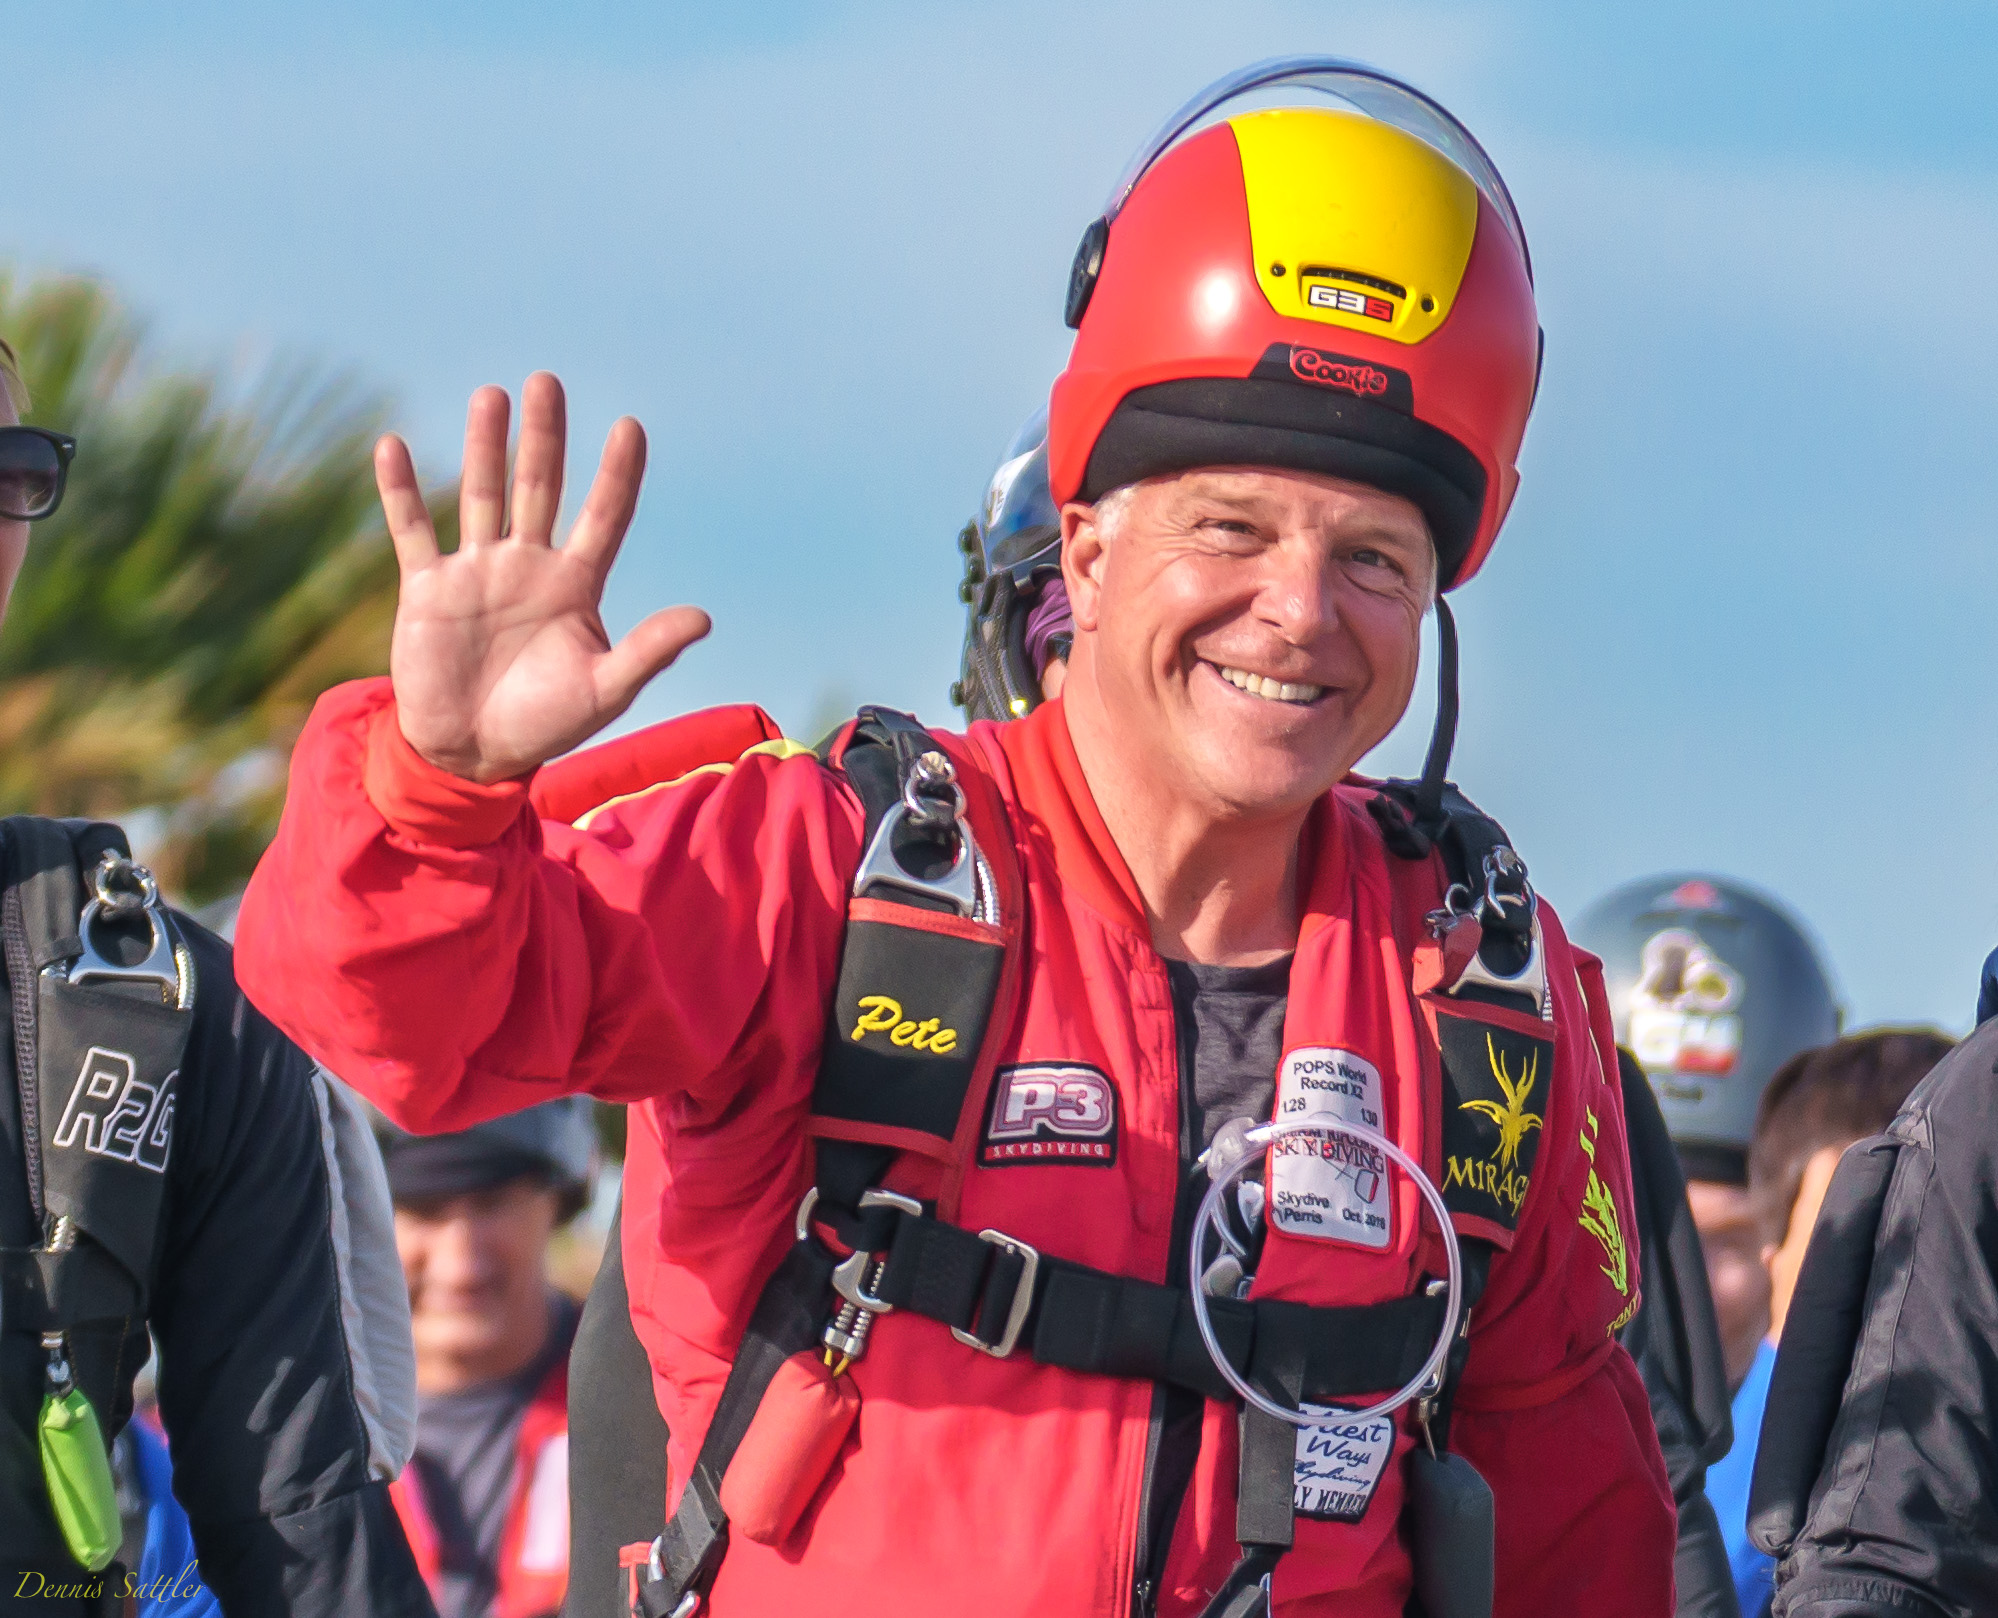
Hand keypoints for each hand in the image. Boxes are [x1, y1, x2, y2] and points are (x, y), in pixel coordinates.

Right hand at [378, 373, 710, 782]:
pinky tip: (391, 445)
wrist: (473, 755)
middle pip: (541, 488)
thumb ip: (648, 652)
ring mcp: (477, 572)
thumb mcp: (605, 691)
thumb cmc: (545, 725)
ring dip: (483, 447)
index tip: (630, 426)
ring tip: (491, 396)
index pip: (604, 517)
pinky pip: (412, 530)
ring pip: (482, 496)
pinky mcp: (427, 588)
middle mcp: (528, 566)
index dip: (618, 475)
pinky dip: (400, 492)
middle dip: (544, 437)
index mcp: (576, 585)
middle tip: (548, 381)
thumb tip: (703, 617)